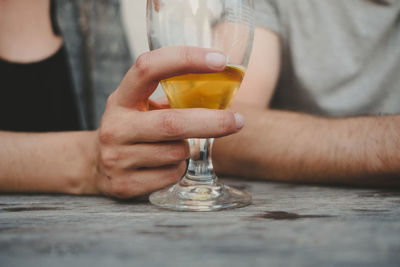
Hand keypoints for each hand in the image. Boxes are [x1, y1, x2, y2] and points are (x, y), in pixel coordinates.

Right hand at [92, 46, 243, 198]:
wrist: (95, 164)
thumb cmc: (132, 128)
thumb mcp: (141, 106)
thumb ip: (171, 97)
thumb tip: (221, 88)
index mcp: (122, 98)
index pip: (149, 68)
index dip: (185, 59)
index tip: (220, 60)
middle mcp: (115, 126)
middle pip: (172, 123)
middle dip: (212, 122)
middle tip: (237, 121)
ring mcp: (117, 157)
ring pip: (177, 153)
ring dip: (189, 150)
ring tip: (175, 147)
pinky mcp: (124, 184)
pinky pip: (171, 175)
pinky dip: (179, 169)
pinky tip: (164, 165)